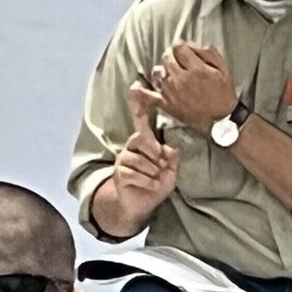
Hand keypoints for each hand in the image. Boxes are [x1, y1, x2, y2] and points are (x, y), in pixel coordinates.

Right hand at [112, 81, 178, 219]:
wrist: (140, 205)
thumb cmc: (156, 183)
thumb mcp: (171, 170)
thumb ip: (172, 157)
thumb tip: (169, 148)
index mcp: (145, 141)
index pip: (141, 119)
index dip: (139, 103)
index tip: (135, 85)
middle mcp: (132, 146)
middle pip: (147, 141)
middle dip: (158, 158)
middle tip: (160, 169)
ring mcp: (124, 158)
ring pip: (144, 161)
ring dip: (154, 174)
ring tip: (154, 180)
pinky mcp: (119, 172)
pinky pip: (137, 174)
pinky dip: (148, 183)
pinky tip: (149, 186)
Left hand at [136, 41, 237, 132]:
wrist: (221, 120)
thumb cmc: (224, 93)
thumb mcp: (223, 68)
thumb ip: (208, 53)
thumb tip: (192, 44)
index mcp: (196, 68)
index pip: (179, 47)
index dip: (182, 46)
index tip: (185, 50)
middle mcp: (181, 79)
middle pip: (167, 57)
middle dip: (172, 55)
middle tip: (178, 60)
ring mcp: (171, 92)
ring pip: (158, 72)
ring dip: (164, 69)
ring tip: (171, 72)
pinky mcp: (167, 104)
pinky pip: (150, 97)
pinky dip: (141, 92)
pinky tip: (135, 87)